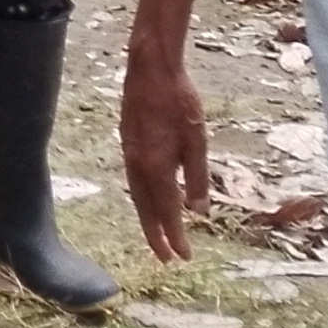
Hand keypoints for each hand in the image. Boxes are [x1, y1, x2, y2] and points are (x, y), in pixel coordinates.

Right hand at [120, 55, 211, 261]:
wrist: (150, 69)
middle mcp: (138, 167)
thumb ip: (197, 178)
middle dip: (157, 237)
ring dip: (148, 220)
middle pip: (146, 211)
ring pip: (137, 197)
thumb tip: (200, 212)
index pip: (168, 212)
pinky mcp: (127, 143)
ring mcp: (129, 155)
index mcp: (157, 168)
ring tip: (158, 236)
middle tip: (167, 259)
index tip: (184, 257)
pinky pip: (133, 181)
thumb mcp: (197, 141)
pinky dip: (142, 199)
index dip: (176, 236)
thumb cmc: (180, 101)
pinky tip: (149, 200)